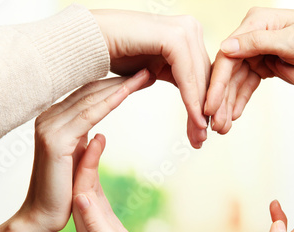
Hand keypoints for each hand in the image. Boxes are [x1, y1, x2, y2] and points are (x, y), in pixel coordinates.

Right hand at [19, 69, 151, 231]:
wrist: (42, 217)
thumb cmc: (62, 192)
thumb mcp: (76, 161)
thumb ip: (84, 144)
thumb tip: (99, 134)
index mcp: (53, 119)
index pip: (88, 94)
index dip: (115, 84)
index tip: (139, 77)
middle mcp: (48, 117)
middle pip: (91, 91)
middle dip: (122, 79)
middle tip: (149, 69)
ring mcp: (49, 126)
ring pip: (92, 98)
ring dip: (122, 85)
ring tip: (147, 75)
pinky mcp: (55, 139)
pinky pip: (89, 115)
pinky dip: (111, 101)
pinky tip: (128, 91)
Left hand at [72, 135, 179, 231]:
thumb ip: (96, 227)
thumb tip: (79, 197)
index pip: (81, 188)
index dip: (86, 161)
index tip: (95, 135)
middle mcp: (87, 226)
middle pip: (80, 182)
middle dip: (83, 153)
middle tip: (90, 126)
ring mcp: (96, 225)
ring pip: (88, 185)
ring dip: (88, 159)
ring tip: (93, 132)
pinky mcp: (108, 226)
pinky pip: (97, 192)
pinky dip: (96, 172)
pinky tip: (98, 159)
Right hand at [91, 10, 210, 147]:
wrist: (87, 41)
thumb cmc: (114, 54)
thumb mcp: (151, 69)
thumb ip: (172, 76)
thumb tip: (190, 97)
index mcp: (187, 34)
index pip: (203, 74)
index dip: (205, 104)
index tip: (202, 132)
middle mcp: (190, 28)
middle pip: (205, 77)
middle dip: (206, 112)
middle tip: (203, 140)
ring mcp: (184, 29)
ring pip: (200, 78)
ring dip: (201, 111)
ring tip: (200, 136)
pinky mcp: (174, 36)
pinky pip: (187, 76)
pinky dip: (192, 100)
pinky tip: (195, 121)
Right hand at [205, 7, 293, 133]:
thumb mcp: (293, 41)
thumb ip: (257, 43)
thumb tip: (225, 47)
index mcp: (257, 23)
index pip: (228, 55)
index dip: (217, 83)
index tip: (209, 106)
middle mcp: (255, 35)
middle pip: (230, 70)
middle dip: (222, 98)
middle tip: (216, 123)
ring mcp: (262, 50)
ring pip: (238, 80)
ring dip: (230, 102)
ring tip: (223, 126)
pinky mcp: (270, 64)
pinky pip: (250, 83)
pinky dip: (243, 99)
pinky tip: (235, 115)